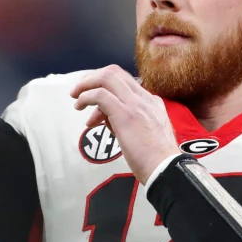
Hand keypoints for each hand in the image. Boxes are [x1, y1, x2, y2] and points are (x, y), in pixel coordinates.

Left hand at [70, 65, 180, 183]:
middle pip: (115, 73)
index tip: (94, 101)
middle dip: (93, 78)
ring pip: (107, 78)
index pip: (125, 81)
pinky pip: (100, 95)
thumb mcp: (145, 133)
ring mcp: (135, 104)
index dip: (105, 86)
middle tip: (80, 90)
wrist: (165, 169)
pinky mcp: (125, 114)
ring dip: (86, 85)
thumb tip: (108, 119)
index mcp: (152, 102)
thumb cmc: (155, 159)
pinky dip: (86, 97)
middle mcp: (145, 98)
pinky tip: (80, 105)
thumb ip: (128, 121)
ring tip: (76, 98)